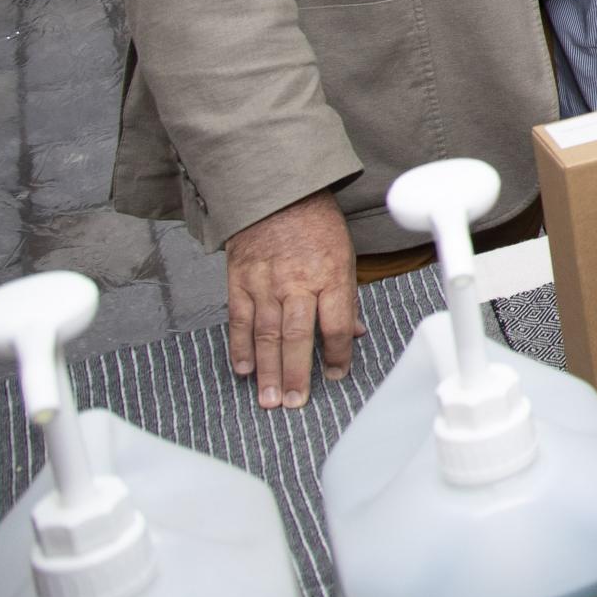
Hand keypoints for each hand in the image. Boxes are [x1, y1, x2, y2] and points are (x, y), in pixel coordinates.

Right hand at [224, 190, 358, 408]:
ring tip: (269, 399)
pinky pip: (239, 320)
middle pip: (297, 336)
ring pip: (266, 335)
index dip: (338, 354)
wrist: (278, 194)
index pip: (336, 324)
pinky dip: (240, 347)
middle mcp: (297, 282)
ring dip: (267, 370)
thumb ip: (347, 298)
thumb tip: (357, 333)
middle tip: (294, 403)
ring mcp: (265, 282)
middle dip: (296, 374)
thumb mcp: (345, 256)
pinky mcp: (239, 281)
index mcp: (330, 275)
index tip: (336, 374)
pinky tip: (244, 370)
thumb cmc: (317, 225)